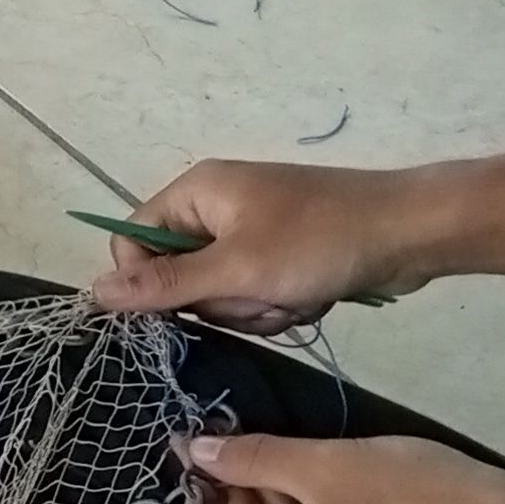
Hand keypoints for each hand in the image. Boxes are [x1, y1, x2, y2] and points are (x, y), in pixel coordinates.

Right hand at [87, 160, 444, 332]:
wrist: (409, 233)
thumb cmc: (318, 240)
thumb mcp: (237, 268)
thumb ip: (164, 283)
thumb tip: (95, 293)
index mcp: (196, 192)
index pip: (134, 242)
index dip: (149, 283)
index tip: (181, 311)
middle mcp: (215, 208)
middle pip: (178, 275)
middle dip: (219, 300)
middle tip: (258, 294)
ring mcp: (250, 232)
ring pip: (219, 294)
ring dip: (253, 308)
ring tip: (291, 295)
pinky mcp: (280, 254)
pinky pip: (254, 294)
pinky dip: (278, 305)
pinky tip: (309, 297)